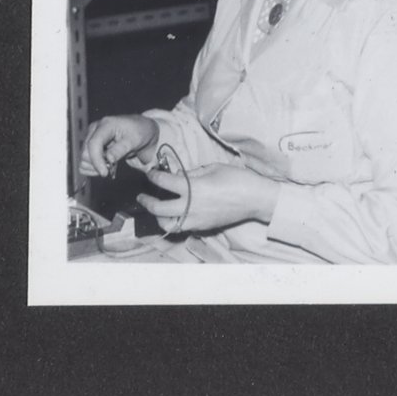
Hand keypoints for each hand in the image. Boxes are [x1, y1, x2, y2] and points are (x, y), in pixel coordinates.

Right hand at [78, 114, 159, 176]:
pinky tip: (103, 166)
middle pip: (86, 153)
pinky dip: (91, 168)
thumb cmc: (139, 131)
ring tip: (109, 165)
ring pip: (83, 159)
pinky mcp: (91, 146)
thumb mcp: (134, 140)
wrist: (140, 130)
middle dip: (98, 164)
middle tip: (112, 166)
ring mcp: (92, 137)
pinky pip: (84, 162)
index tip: (105, 173)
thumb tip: (109, 159)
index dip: (96, 160)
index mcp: (106, 125)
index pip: (93, 143)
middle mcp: (95, 129)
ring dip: (95, 167)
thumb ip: (121, 149)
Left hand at [137, 156, 279, 236]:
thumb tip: (178, 176)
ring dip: (158, 217)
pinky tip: (175, 213)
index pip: (164, 182)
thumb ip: (192, 173)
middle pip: (159, 209)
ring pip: (168, 225)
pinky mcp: (202, 227)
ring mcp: (196, 220)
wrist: (254, 199)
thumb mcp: (212, 168)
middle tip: (142, 197)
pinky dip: (173, 221)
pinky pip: (182, 227)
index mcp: (192, 188)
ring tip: (156, 209)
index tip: (150, 173)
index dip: (153, 176)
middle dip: (146, 202)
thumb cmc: (236, 179)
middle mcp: (190, 207)